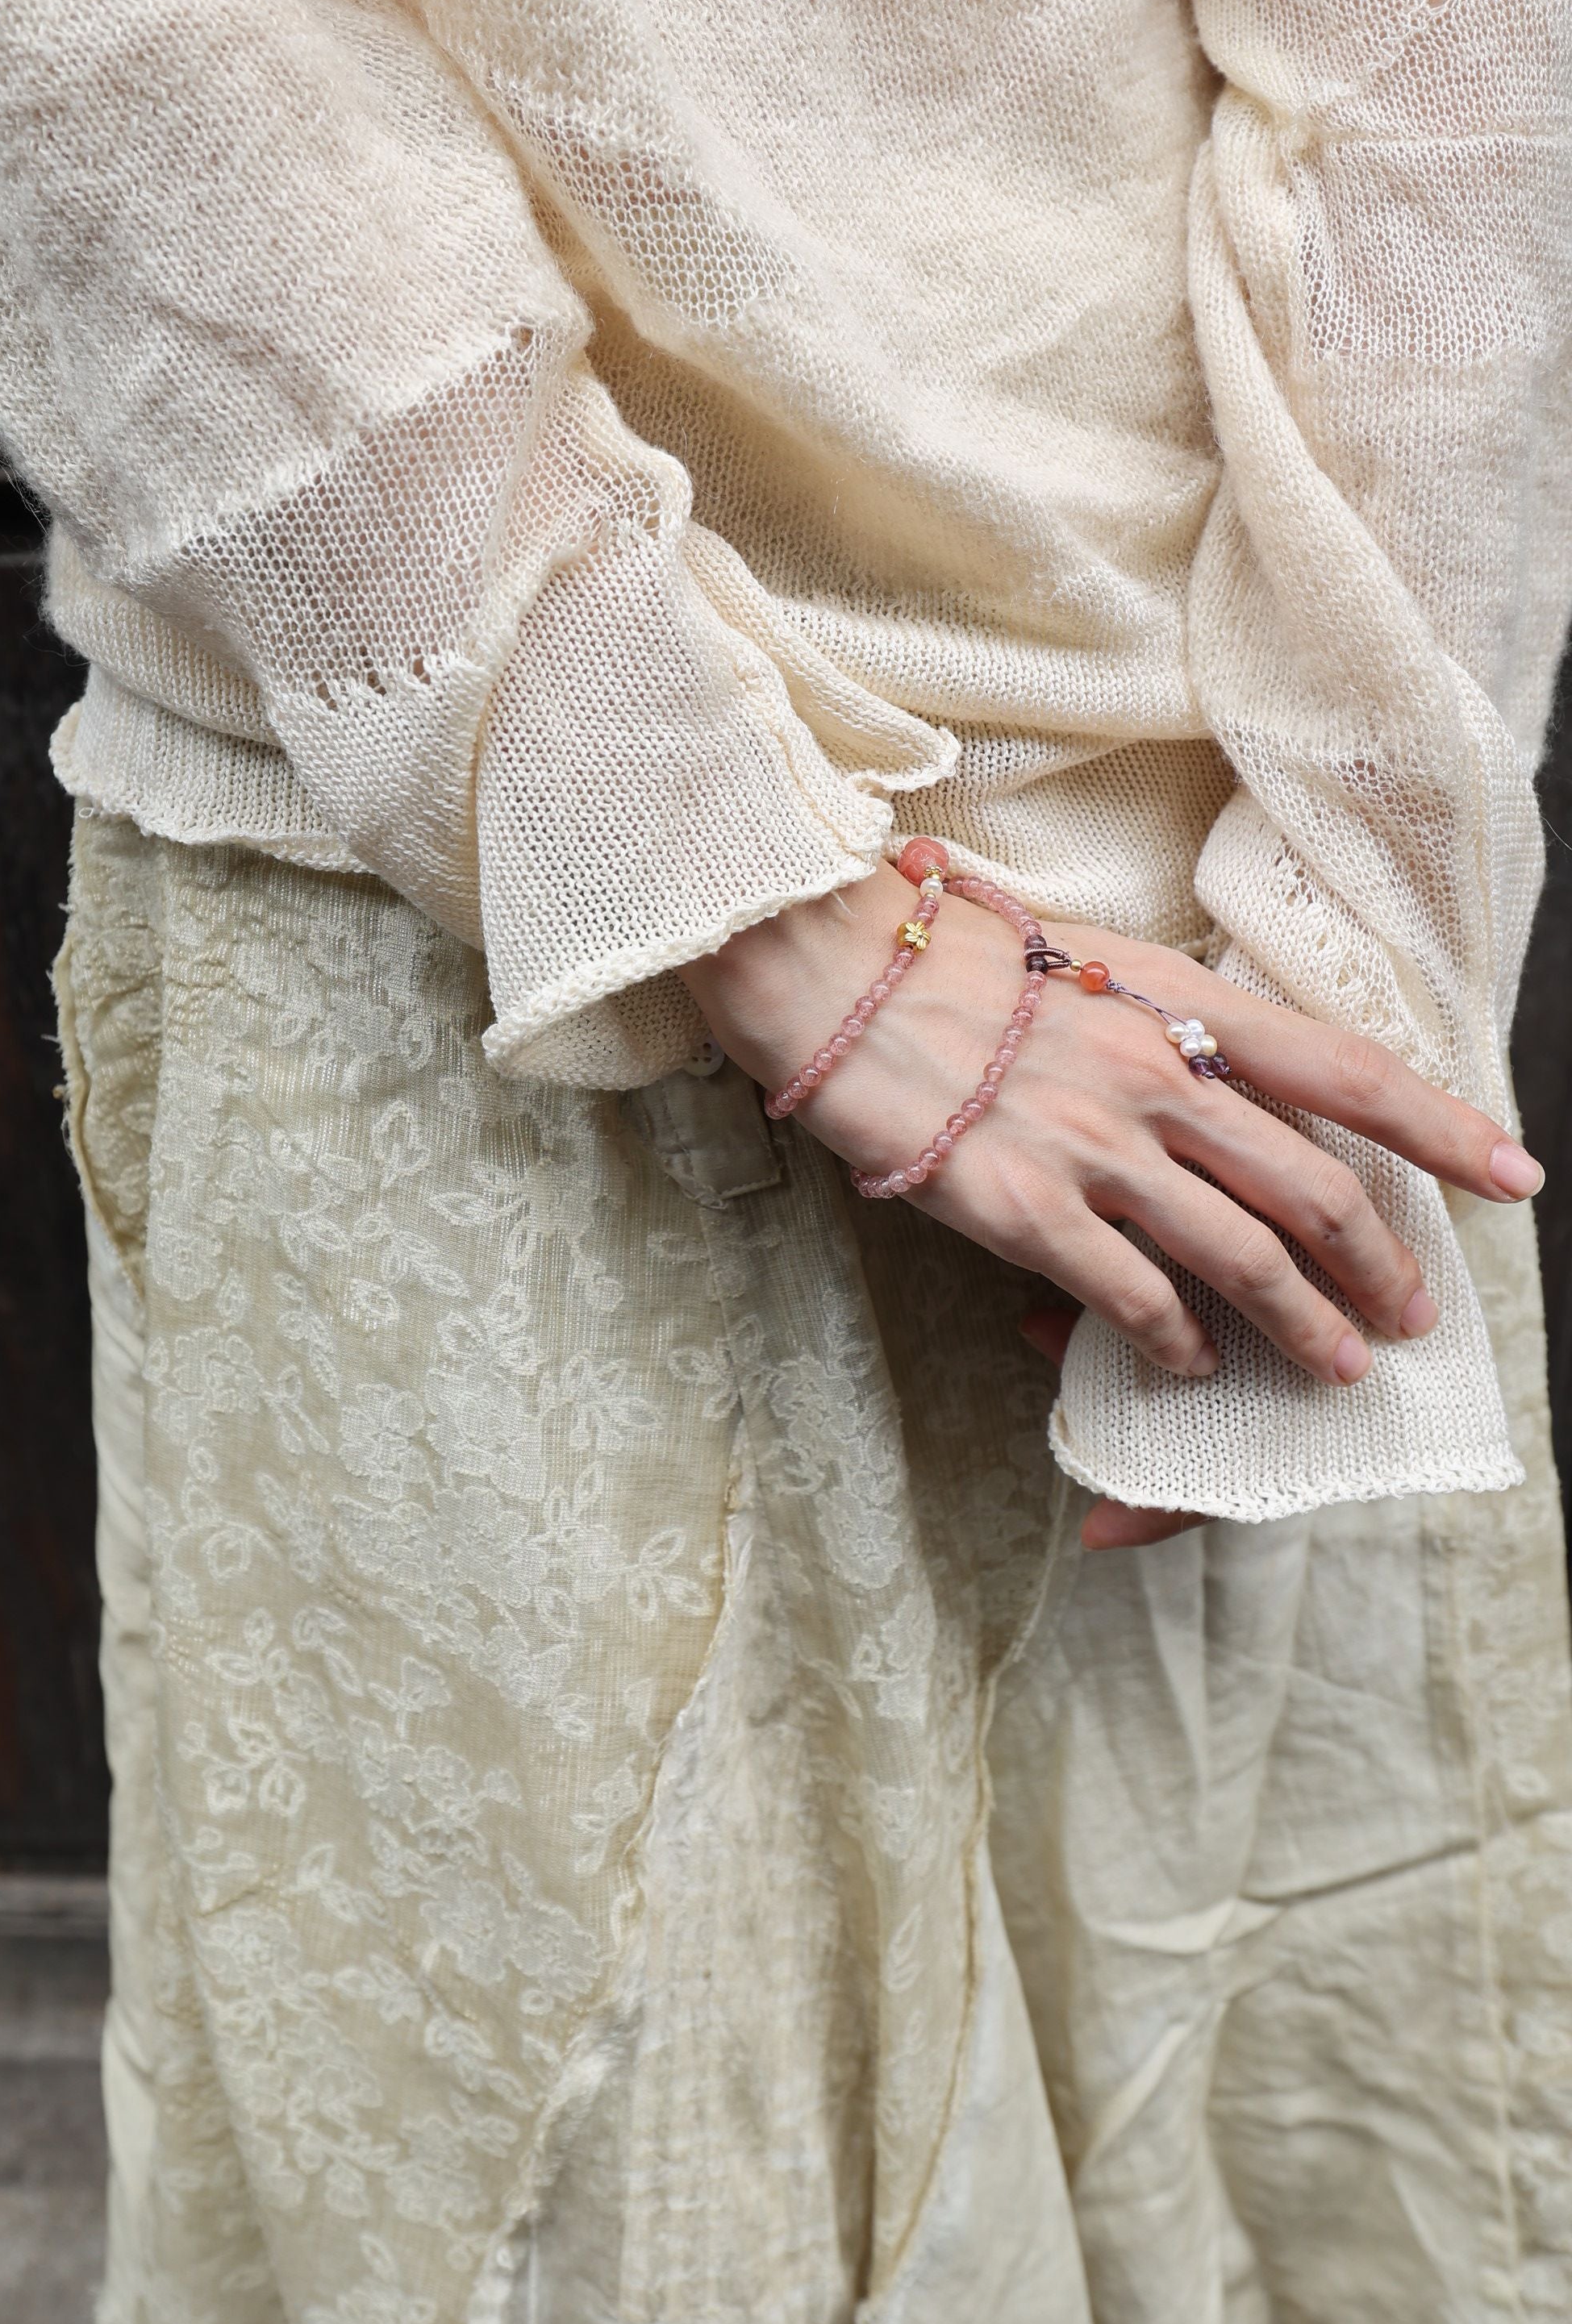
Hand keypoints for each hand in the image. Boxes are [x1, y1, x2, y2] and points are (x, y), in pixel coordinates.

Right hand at [680, 861, 1542, 1549]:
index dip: (1441, 1126)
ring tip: (1332, 1365)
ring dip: (1303, 1325)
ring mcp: (1092, 1144)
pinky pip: (1132, 1298)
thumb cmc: (939, 957)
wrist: (822, 969)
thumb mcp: (1077, 963)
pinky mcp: (1024, 1208)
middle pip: (1313, 1185)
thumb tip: (1211, 1084)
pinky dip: (1177, 1342)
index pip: (1344, 1067)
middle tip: (1410, 1316)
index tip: (1512, 1173)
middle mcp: (1153, 1072)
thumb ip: (1156, 1022)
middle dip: (1381, 1265)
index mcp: (1175, 1002)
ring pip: (1243, 1255)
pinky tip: (1189, 1362)